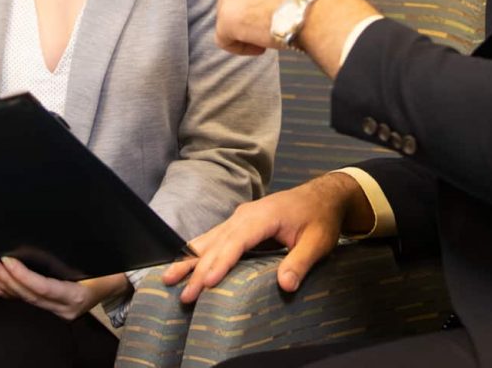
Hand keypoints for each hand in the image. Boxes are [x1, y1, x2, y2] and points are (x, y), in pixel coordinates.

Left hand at [0, 257, 127, 320]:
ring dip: (7, 287)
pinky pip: (31, 302)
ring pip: (28, 300)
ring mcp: (60, 312)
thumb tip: (52, 239)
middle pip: (31, 295)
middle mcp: (67, 308)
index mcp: (77, 295)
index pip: (44, 288)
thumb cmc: (111, 267)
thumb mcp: (98, 260)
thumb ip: (74, 256)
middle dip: (9, 280)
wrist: (121, 284)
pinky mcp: (55, 309)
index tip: (7, 261)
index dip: (23, 275)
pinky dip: (13, 295)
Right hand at [161, 173, 370, 302]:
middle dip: (198, 269)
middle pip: (217, 243)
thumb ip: (301, 262)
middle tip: (184, 294)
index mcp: (264, 216)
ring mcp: (239, 217)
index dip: (221, 262)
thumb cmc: (320, 219)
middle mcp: (246, 215)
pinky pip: (214, 238)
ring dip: (189, 259)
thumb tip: (285, 285)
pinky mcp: (238, 224)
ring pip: (210, 239)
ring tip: (168, 278)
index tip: (207, 282)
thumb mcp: (318, 242)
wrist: (322, 196)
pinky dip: (197, 252)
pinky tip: (183, 263)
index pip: (237, 241)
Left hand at [163, 0, 377, 65]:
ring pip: (230, 25)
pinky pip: (228, 42)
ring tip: (275, 25)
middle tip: (276, 18)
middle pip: (228, 5)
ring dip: (248, 32)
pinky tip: (263, 41)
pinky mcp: (228, 17)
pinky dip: (243, 48)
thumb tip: (262, 4)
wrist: (319, 5)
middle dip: (246, 18)